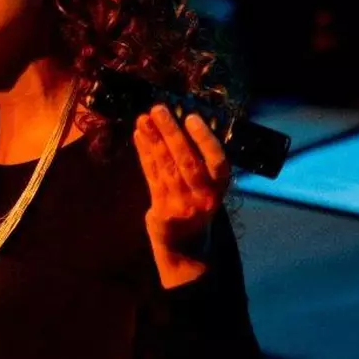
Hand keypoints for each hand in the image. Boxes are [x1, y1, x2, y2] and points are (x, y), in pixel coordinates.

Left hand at [133, 104, 230, 286]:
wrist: (186, 249)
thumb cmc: (197, 206)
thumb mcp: (206, 187)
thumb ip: (198, 161)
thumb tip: (181, 119)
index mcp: (220, 189)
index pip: (218, 162)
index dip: (205, 139)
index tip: (191, 117)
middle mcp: (203, 199)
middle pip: (187, 162)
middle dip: (171, 133)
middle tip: (157, 109)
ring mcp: (182, 206)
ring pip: (166, 168)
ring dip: (153, 140)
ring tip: (143, 118)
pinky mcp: (162, 211)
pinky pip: (152, 177)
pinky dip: (144, 154)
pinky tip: (138, 136)